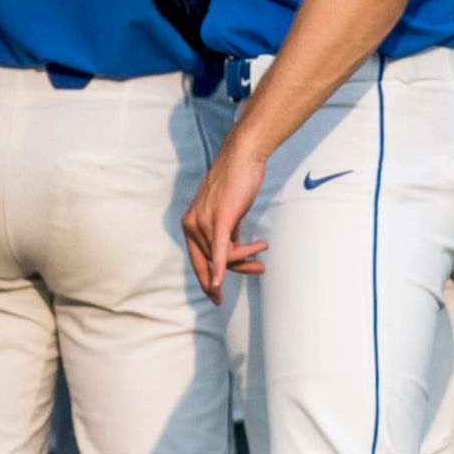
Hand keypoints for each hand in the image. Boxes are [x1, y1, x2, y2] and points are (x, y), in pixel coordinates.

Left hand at [181, 135, 270, 303]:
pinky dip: (221, 268)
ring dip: (247, 257)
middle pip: (214, 261)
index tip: (216, 296)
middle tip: (257, 270)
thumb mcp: (227, 213)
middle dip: (237, 270)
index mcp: (190, 224)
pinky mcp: (219, 218)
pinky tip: (220, 284)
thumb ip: (225, 233)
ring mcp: (204, 221)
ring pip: (224, 256)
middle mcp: (191, 224)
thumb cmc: (236, 182)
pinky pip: (220, 250)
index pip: (198, 261)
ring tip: (263, 248)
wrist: (242, 157)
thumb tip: (231, 252)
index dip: (207, 281)